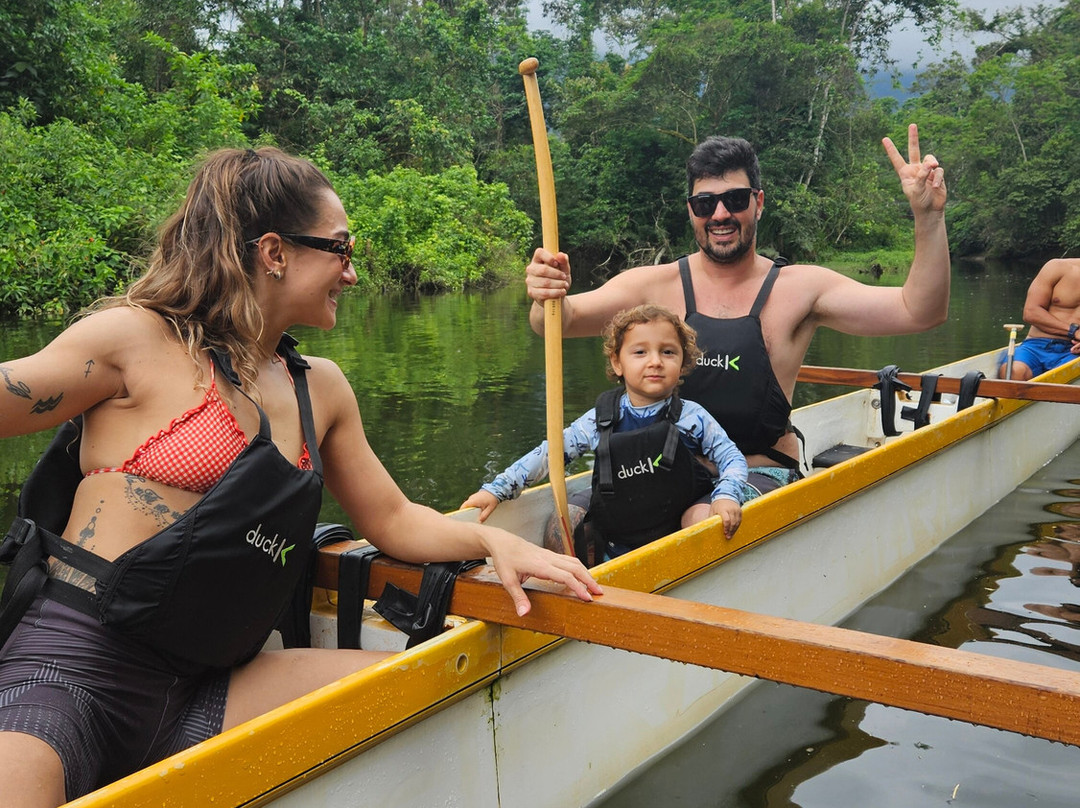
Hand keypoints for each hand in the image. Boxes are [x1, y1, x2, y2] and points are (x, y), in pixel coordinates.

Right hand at [461, 490, 498, 521]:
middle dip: (465, 512)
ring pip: (468, 505)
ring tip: (472, 516)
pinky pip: (470, 503)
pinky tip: (476, 511)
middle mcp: (472, 498)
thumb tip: (480, 522)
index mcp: (474, 501)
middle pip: (465, 506)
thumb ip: (484, 515)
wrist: (495, 490)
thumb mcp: (490, 508)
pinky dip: (471, 507)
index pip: (464, 506)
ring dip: (469, 510)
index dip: (461, 512)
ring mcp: (472, 497)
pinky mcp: (474, 497)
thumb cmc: (492, 498)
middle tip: (467, 519)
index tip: (461, 517)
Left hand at [484, 529, 602, 615]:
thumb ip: (518, 597)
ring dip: (586, 573)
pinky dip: (579, 568)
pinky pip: (568, 560)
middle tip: (599, 593)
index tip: (587, 598)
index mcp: (541, 565)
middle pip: (575, 568)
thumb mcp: (508, 580)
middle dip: (589, 580)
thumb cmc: (505, 559)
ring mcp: (550, 555)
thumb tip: (524, 613)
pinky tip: (581, 576)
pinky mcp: (550, 554)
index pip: (566, 576)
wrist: (503, 542)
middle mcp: (549, 559)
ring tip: (594, 586)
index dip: (578, 587)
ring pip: (574, 562)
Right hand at [526, 247, 571, 302]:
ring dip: (559, 284)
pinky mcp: (531, 292)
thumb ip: (564, 261)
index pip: (539, 253)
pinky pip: (545, 292)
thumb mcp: (564, 269)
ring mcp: (530, 281)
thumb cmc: (559, 278)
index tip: (557, 264)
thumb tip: (561, 255)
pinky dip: (556, 292)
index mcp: (537, 259)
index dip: (549, 257)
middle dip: (557, 274)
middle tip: (564, 277)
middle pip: (543, 270)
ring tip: (565, 285)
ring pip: (546, 282)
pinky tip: (562, 292)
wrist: (556, 295)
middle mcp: (531, 269)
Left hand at [710, 498, 741, 539]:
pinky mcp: (740, 511)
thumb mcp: (712, 510)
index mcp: (723, 509)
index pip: (726, 520)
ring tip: (730, 536)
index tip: (725, 533)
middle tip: (727, 537)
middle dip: (730, 531)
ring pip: (737, 522)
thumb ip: (711, 518)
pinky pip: (740, 520)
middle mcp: (731, 510)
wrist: (726, 495)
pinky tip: (734, 530)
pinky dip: (737, 526)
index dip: (726, 527)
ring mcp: (737, 510)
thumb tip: (707, 527)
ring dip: (734, 530)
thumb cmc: (717, 504)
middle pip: (732, 522)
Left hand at [882, 123, 945, 215]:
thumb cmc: (919, 201)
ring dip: (931, 164)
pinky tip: (935, 186)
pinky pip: (939, 170)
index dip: (891, 149)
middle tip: (912, 125)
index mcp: (905, 173)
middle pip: (914, 150)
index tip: (884, 139)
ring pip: (930, 159)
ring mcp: (927, 170)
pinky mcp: (937, 174)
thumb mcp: (916, 189)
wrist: (931, 210)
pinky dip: (937, 178)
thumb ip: (922, 175)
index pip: (897, 159)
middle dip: (913, 138)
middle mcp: (915, 169)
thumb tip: (930, 164)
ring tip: (932, 169)